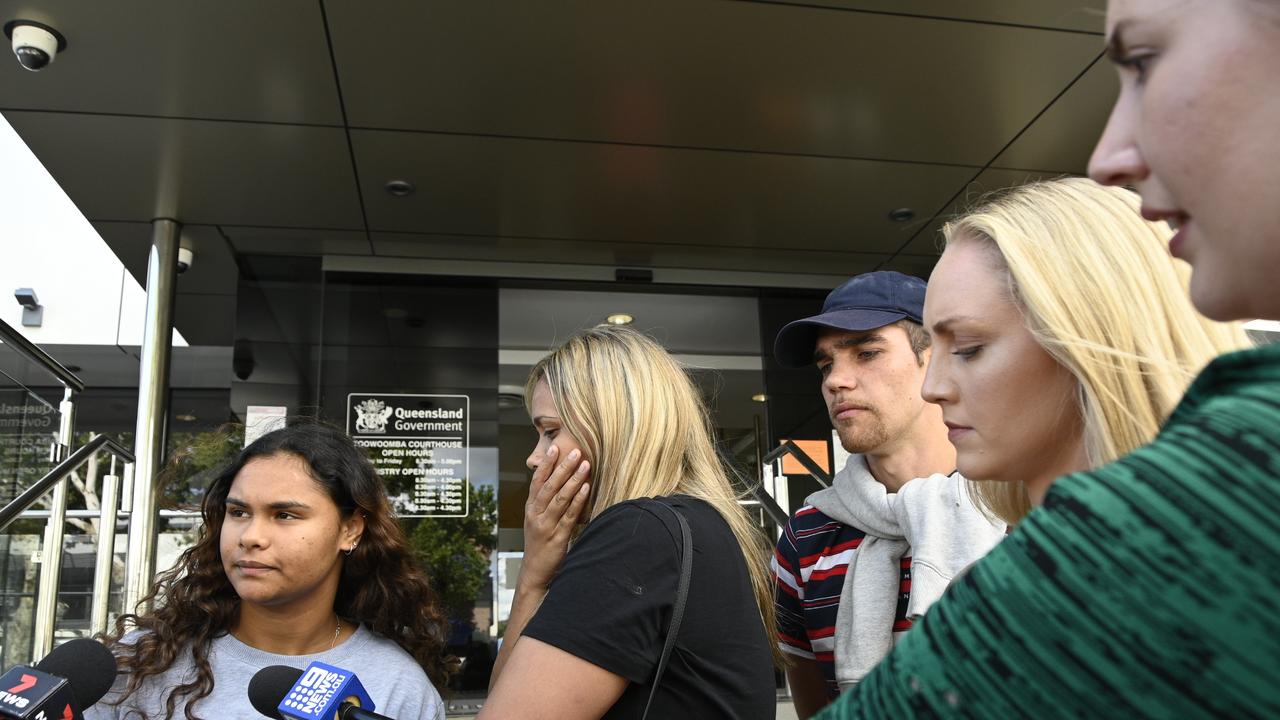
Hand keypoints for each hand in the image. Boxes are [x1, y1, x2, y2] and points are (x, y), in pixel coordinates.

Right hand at [519, 445, 590, 592]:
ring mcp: (546, 526)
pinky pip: (569, 515)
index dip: (545, 465)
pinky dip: (577, 500)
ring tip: (584, 464)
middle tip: (574, 451)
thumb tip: (559, 484)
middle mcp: (536, 515)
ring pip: (560, 498)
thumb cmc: (540, 546)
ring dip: (573, 480)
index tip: (553, 448)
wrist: (534, 573)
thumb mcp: (537, 522)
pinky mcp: (558, 537)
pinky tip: (586, 488)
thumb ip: (545, 504)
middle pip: (550, 486)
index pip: (537, 482)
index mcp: (531, 509)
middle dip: (562, 467)